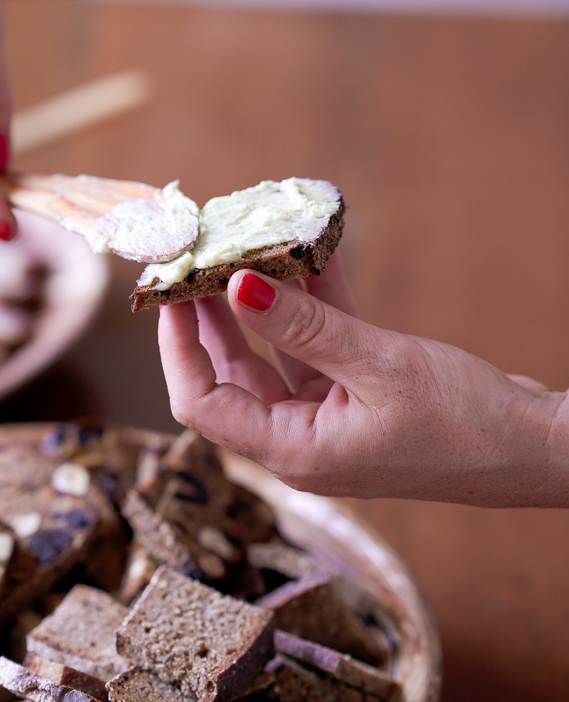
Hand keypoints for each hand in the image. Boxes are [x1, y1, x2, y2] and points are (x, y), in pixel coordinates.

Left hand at [158, 255, 568, 506]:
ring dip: (259, 303)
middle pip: (231, 374)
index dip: (177, 347)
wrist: (535, 447)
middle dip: (210, 317)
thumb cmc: (466, 424)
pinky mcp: (355, 396)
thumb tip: (237, 287)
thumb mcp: (378, 365)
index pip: (203, 402)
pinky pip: (318, 345)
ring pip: (273, 354)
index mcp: (295, 452)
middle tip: (196, 261)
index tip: (169, 293)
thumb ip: (305, 325)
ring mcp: (327, 418)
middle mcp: (301, 440)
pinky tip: (306, 256)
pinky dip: (312, 304)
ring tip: (238, 249)